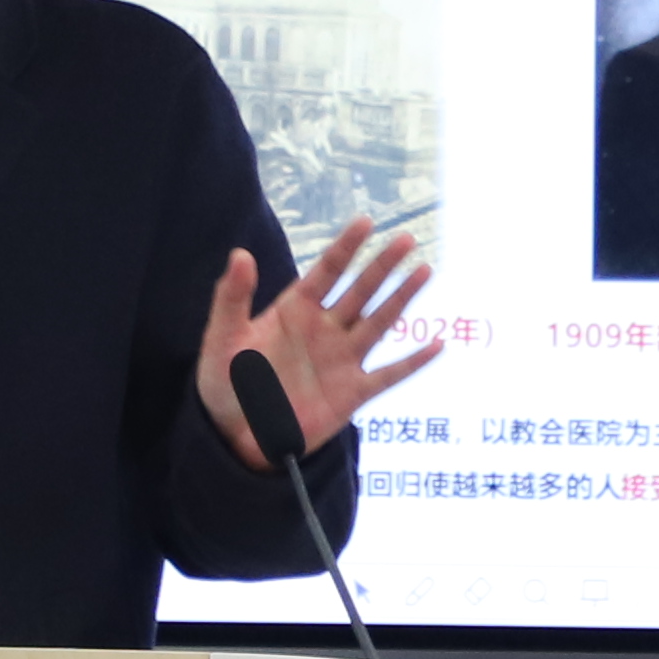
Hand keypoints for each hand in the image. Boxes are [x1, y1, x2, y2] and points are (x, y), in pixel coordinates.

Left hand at [200, 220, 442, 466]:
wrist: (237, 437)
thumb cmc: (226, 384)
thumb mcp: (221, 338)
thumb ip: (232, 297)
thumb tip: (240, 253)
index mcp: (295, 310)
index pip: (327, 271)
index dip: (346, 247)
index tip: (365, 222)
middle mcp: (325, 329)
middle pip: (360, 291)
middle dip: (382, 266)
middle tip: (406, 239)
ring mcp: (342, 360)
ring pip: (379, 323)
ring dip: (402, 298)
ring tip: (425, 271)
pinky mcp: (352, 393)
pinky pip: (389, 375)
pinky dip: (413, 362)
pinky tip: (437, 345)